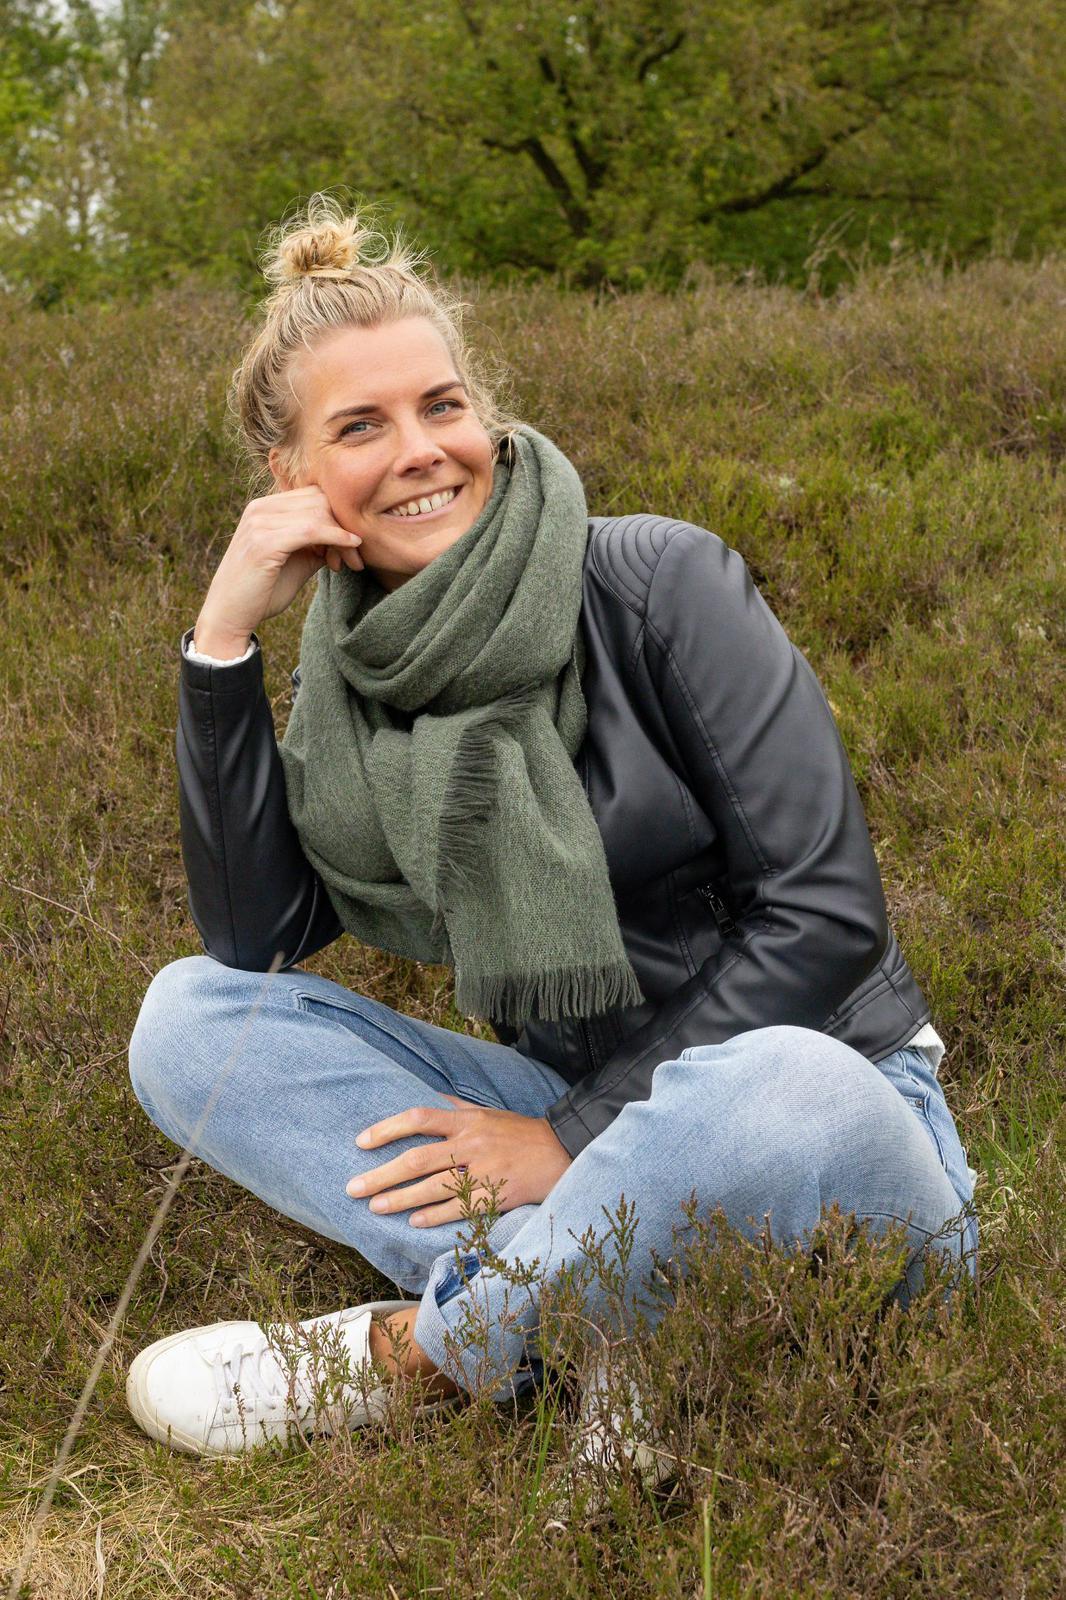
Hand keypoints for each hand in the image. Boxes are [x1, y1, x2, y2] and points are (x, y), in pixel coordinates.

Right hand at [194, 486, 363, 654]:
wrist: (229, 616)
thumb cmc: (262, 592)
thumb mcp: (296, 561)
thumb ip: (317, 544)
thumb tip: (348, 537)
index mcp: (265, 508)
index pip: (314, 495)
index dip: (338, 516)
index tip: (352, 546)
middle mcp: (260, 508)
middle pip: (319, 499)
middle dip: (344, 525)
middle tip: (355, 556)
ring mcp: (259, 522)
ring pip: (319, 512)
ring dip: (343, 536)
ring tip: (351, 561)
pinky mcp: (264, 541)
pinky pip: (311, 530)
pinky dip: (336, 538)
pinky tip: (350, 549)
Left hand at [346, 1094, 572, 1227]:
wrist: (562, 1151)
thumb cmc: (519, 1132)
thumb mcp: (487, 1112)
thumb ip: (456, 1106)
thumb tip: (430, 1095)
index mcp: (466, 1120)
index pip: (419, 1118)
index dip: (388, 1129)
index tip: (361, 1141)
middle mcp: (471, 1144)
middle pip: (417, 1159)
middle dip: (382, 1174)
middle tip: (353, 1187)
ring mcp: (483, 1172)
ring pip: (433, 1187)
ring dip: (400, 1199)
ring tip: (375, 1207)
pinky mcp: (496, 1195)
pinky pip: (459, 1207)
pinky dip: (434, 1215)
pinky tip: (413, 1222)